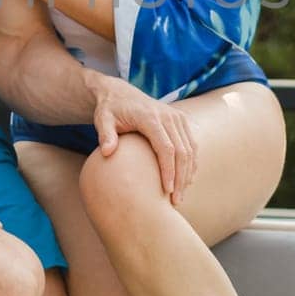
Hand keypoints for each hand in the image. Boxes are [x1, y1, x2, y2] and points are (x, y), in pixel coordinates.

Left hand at [91, 76, 197, 205]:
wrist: (120, 93)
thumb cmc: (109, 111)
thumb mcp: (102, 120)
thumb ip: (105, 135)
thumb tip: (106, 152)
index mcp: (150, 117)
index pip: (166, 147)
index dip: (169, 170)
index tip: (168, 191)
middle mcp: (168, 116)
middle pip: (182, 151)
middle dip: (181, 178)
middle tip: (175, 202)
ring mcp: (177, 117)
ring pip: (191, 149)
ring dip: (188, 174)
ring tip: (180, 196)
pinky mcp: (181, 120)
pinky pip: (192, 144)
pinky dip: (191, 164)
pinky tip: (185, 181)